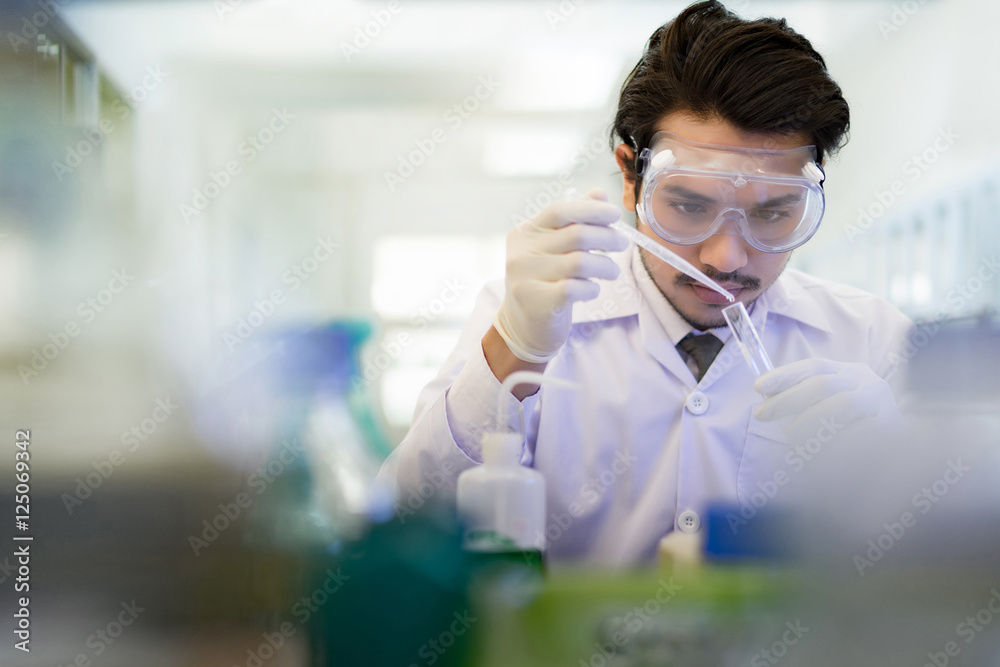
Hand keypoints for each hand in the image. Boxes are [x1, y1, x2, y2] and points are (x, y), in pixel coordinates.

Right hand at [493, 189, 627, 362]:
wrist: (522, 327)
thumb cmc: (544, 282)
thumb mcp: (554, 249)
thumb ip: (574, 221)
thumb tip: (599, 194)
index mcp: (525, 233)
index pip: (560, 211)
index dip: (591, 209)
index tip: (615, 215)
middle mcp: (521, 253)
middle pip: (576, 235)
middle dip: (608, 237)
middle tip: (622, 243)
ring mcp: (526, 278)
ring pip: (580, 262)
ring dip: (605, 265)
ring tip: (612, 271)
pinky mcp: (537, 303)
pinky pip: (575, 288)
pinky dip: (592, 288)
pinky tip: (592, 289)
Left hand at [753, 358, 902, 440]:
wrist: (904, 449)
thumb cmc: (854, 427)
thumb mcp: (830, 406)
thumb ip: (803, 399)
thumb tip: (767, 399)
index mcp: (849, 371)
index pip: (814, 366)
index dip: (785, 375)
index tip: (758, 387)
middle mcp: (867, 381)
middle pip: (821, 384)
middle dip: (787, 399)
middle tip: (761, 415)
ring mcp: (882, 402)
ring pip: (840, 405)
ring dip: (810, 421)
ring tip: (790, 437)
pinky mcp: (893, 426)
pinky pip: (858, 432)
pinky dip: (835, 441)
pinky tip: (817, 452)